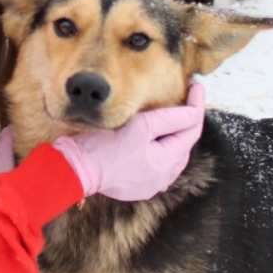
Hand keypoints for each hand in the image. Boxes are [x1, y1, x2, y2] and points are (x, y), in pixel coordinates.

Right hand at [53, 82, 205, 200]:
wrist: (76, 170)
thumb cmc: (105, 147)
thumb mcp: (141, 126)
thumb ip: (170, 119)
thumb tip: (194, 112)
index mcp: (167, 162)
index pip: (191, 130)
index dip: (196, 105)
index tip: (196, 85)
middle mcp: (163, 178)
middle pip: (183, 145)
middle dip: (186, 122)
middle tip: (186, 98)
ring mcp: (150, 185)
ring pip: (171, 157)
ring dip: (174, 138)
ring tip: (172, 118)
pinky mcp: (137, 187)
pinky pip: (157, 167)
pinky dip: (160, 152)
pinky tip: (154, 143)